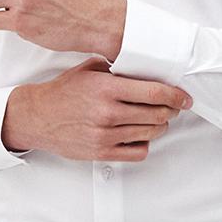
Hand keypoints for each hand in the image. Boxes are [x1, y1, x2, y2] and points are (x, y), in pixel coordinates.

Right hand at [6, 58, 192, 161]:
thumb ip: (118, 69)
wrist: (37, 117)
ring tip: (156, 119)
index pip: (154, 92)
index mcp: (106, 88)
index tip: (185, 98)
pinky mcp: (101, 153)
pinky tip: (139, 134)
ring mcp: (105, 135)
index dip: (176, 95)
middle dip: (171, 110)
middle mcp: (107, 113)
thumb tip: (148, 69)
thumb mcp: (89, 71)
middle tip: (173, 107)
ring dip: (160, 126)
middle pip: (158, 114)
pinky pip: (138, 151)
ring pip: (151, 133)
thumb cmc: (63, 93)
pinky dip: (145, 143)